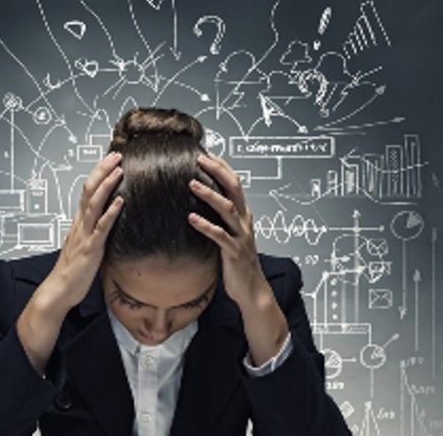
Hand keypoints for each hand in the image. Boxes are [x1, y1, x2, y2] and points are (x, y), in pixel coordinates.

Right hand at [50, 151, 124, 309]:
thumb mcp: (85, 245)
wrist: (58, 290)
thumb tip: (106, 221)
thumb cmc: (73, 270)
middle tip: (116, 155)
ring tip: (119, 170)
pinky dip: (111, 212)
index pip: (88, 191)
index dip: (98, 174)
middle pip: (89, 190)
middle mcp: (80, 224)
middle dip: (102, 171)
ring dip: (107, 185)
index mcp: (79, 222)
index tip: (111, 159)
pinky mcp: (90, 248)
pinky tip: (121, 201)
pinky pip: (101, 227)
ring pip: (94, 204)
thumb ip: (94, 231)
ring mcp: (84, 235)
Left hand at [187, 152, 264, 304]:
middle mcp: (244, 222)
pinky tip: (190, 218)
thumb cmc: (237, 262)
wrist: (252, 289)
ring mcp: (241, 236)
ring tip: (192, 183)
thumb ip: (222, 219)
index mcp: (244, 215)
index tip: (207, 153)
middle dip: (218, 171)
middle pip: (234, 189)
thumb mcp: (231, 235)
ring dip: (209, 194)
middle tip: (200, 159)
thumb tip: (202, 203)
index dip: (223, 167)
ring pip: (227, 209)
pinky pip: (219, 236)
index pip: (235, 184)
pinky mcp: (234, 252)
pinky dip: (205, 225)